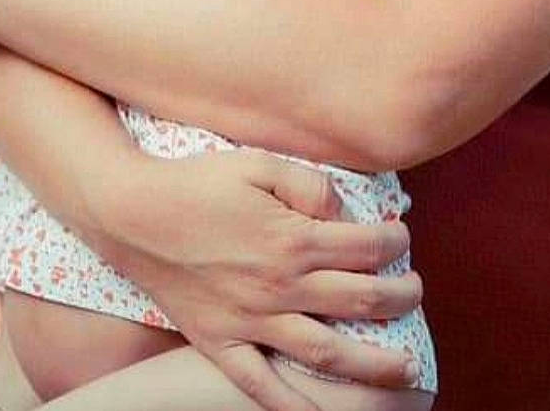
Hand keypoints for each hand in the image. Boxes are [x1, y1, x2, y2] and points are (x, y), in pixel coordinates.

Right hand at [96, 146, 422, 410]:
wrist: (132, 214)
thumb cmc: (198, 183)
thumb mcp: (259, 163)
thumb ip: (310, 184)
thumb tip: (346, 212)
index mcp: (293, 239)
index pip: (366, 248)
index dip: (396, 243)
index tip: (403, 239)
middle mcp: (279, 287)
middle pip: (360, 301)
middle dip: (401, 300)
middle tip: (417, 295)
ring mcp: (251, 322)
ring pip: (327, 353)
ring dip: (374, 364)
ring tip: (406, 370)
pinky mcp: (220, 344)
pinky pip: (262, 388)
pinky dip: (295, 408)